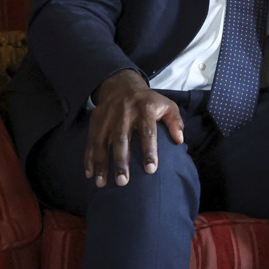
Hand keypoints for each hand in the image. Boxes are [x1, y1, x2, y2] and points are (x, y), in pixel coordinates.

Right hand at [85, 69, 183, 187]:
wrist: (122, 85)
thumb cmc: (148, 101)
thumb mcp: (167, 105)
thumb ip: (175, 121)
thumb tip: (180, 140)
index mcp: (145, 109)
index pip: (148, 132)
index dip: (149, 151)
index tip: (151, 170)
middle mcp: (124, 113)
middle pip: (122, 139)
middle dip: (121, 162)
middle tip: (123, 182)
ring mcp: (108, 117)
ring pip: (102, 142)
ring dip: (101, 164)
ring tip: (101, 183)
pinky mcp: (95, 121)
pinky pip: (90, 141)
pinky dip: (88, 158)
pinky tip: (89, 173)